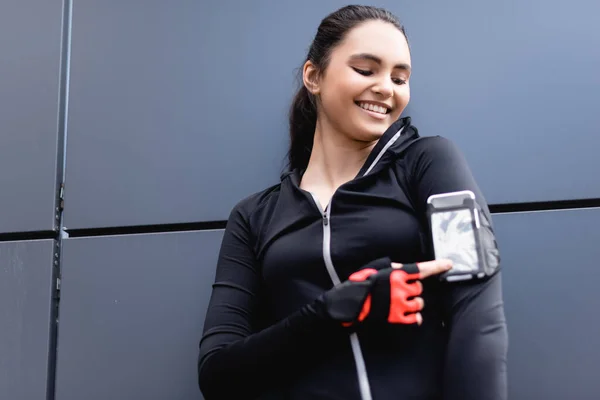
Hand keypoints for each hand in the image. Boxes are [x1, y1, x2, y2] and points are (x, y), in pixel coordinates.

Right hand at [319, 258, 451, 326]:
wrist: (352, 303)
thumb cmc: (361, 283)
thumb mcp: (375, 268)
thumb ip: (392, 268)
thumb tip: (402, 268)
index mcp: (397, 274)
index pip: (421, 269)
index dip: (437, 266)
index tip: (449, 264)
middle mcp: (401, 288)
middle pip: (419, 288)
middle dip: (413, 289)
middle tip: (400, 291)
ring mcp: (400, 304)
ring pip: (419, 303)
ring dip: (414, 303)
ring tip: (402, 303)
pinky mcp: (398, 318)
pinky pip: (415, 318)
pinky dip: (414, 317)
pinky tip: (408, 315)